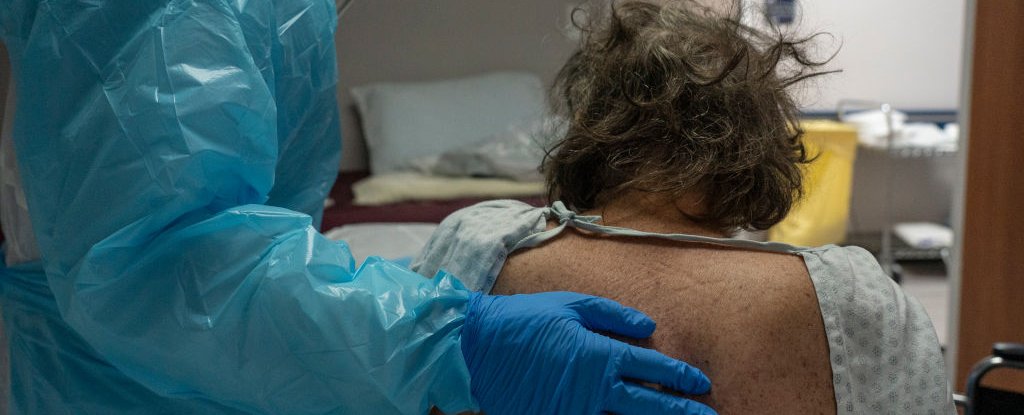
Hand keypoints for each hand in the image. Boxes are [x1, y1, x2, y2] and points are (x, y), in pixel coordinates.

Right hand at [461, 291, 716, 414]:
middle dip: (682, 411)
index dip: (679, 375)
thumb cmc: (524, 320)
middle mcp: (593, 387)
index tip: (700, 383)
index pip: (651, 366)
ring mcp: (575, 410)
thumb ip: (612, 315)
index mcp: (598, 354)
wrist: (475, 349)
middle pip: (649, 404)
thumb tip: (648, 326)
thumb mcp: (570, 306)